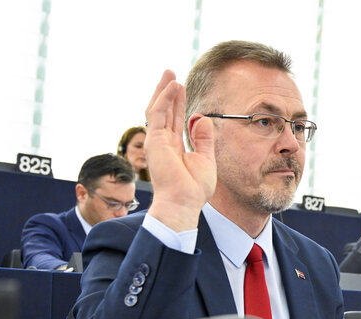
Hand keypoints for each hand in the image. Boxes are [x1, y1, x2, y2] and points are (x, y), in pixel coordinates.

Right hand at [144, 70, 216, 231]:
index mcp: (173, 147)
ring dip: (164, 90)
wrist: (183, 202)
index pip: (174, 119)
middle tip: (171, 74)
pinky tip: (173, 86)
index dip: (177, 102)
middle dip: (168, 92)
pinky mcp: (155, 140)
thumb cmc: (193, 188)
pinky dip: (165, 98)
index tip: (180, 88)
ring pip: (158, 109)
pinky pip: (158, 113)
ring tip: (170, 74)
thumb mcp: (205, 158)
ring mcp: (157, 141)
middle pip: (164, 111)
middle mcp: (163, 142)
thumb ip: (203, 138)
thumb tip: (201, 118)